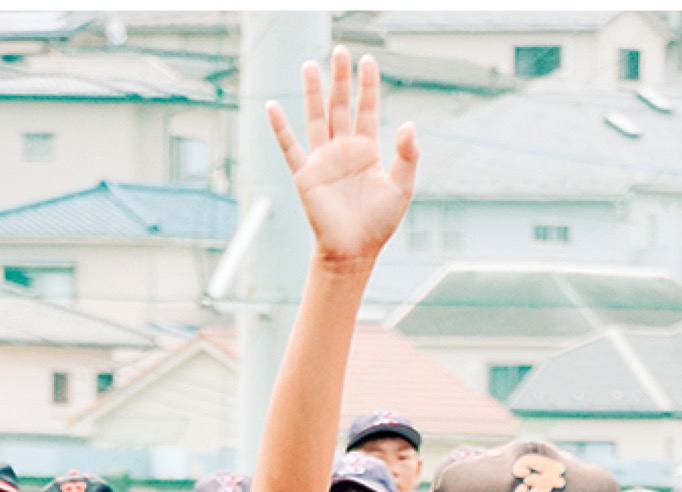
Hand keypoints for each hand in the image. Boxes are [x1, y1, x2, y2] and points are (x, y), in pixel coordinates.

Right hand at [267, 48, 417, 269]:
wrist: (354, 251)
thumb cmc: (379, 224)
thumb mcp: (402, 188)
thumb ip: (408, 156)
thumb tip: (410, 125)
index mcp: (367, 151)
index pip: (367, 110)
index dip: (367, 86)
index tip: (367, 60)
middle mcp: (344, 150)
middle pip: (341, 106)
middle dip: (341, 79)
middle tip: (340, 51)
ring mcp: (323, 160)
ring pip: (316, 118)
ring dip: (313, 93)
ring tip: (311, 65)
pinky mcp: (306, 175)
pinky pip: (290, 147)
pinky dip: (280, 128)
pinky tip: (272, 106)